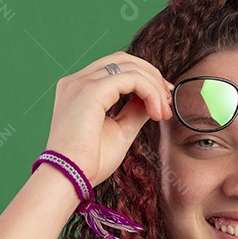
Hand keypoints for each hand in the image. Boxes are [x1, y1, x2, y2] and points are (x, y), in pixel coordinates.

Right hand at [45, 53, 173, 186]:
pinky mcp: (91, 91)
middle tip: (168, 99)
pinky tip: (156, 112)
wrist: (69, 179)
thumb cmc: (89, 162)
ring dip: (154, 86)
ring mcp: (81, 83)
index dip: (144, 77)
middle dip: (152, 75)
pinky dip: (150, 91)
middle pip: (123, 60)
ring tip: (163, 112)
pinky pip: (131, 79)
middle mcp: (77, 81)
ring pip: (130, 67)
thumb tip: (153, 100)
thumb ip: (134, 111)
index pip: (116, 68)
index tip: (163, 99)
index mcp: (78, 89)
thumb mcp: (120, 131)